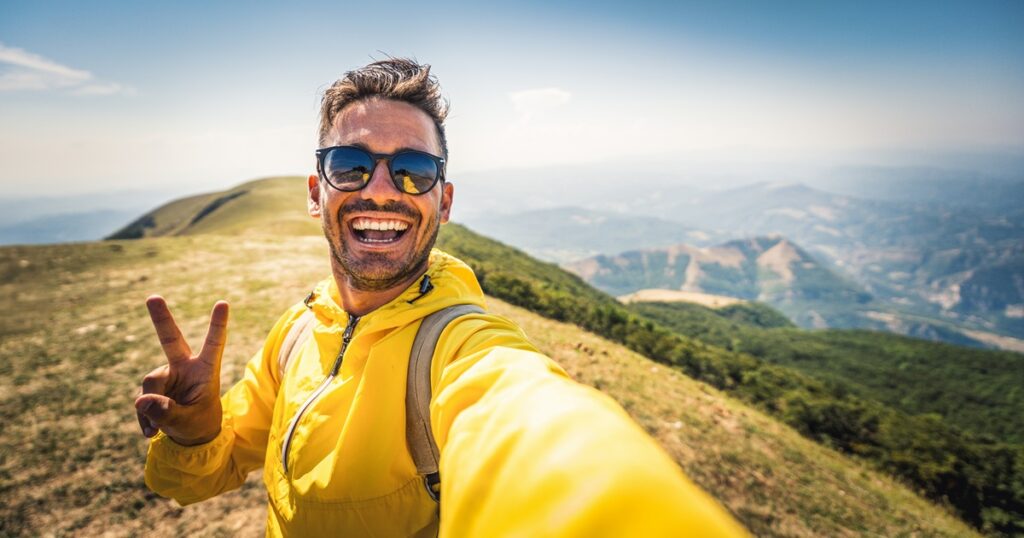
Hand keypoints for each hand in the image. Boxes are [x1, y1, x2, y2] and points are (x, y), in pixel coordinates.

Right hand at [135, 296, 228, 445]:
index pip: (213, 344)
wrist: (190, 433)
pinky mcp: (153, 386)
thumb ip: (167, 413)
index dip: (218, 324)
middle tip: (152, 297)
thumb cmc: (198, 423)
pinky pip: (142, 399)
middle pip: (170, 339)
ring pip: (150, 384)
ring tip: (160, 426)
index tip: (223, 303)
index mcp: (205, 370)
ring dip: (152, 408)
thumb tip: (141, 401)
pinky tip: (150, 431)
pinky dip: (144, 416)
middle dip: (161, 318)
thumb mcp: (187, 422)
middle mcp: (185, 366)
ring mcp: (167, 374)